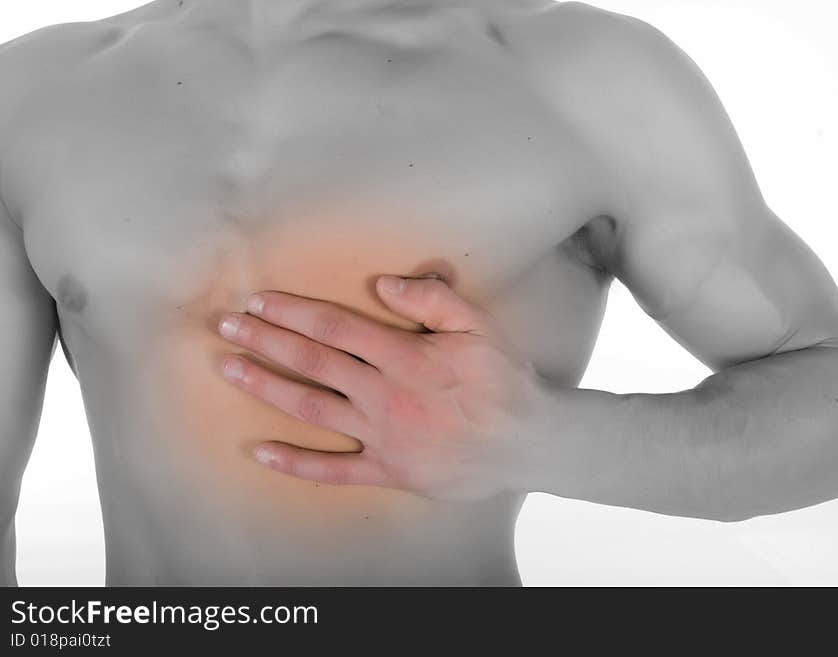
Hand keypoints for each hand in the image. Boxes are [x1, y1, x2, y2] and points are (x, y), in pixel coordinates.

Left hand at [216, 275, 548, 500]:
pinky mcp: (389, 471)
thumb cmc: (505, 381)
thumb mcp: (479, 327)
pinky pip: (334, 470)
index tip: (259, 301)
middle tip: (226, 326)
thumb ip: (433, 299)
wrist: (530, 442)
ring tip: (230, 369)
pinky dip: (296, 463)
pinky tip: (261, 450)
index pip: (336, 328)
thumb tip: (385, 283)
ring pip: (313, 409)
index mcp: (406, 357)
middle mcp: (386, 396)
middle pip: (314, 363)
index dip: (293, 312)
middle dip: (266, 341)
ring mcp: (384, 437)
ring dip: (267, 388)